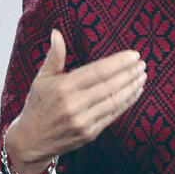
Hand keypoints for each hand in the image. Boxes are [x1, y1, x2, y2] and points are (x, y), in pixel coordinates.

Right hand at [5, 29, 145, 173]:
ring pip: (114, 100)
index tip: (134, 55)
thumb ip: (54, 56)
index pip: (98, 71)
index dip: (119, 62)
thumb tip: (56, 32)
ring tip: (142, 75)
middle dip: (129, 73)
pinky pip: (113, 115)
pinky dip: (127, 102)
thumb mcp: (41, 79)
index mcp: (63, 87)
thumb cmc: (37, 104)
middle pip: (110, 85)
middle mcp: (74, 104)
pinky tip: (136, 92)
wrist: (31, 141)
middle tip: (142, 63)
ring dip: (132, 87)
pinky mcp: (90, 134)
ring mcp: (83, 121)